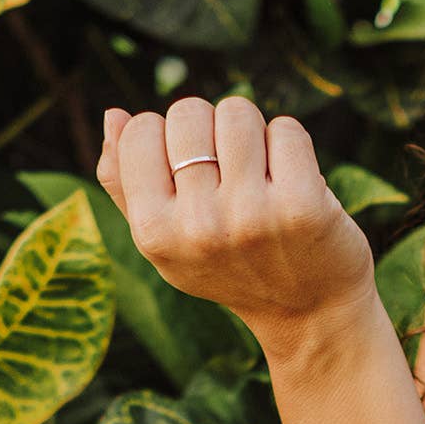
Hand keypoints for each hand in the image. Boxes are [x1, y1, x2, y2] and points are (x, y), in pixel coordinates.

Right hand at [99, 97, 377, 358]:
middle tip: (230, 174)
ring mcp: (251, 216)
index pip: (140, 130)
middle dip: (210, 130)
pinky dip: (290, 145)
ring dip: (252, 134)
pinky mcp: (302, 205)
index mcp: (154, 234)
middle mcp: (199, 227)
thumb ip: (126, 184)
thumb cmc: (231, 265)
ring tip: (261, 176)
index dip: (167, 138)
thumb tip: (114, 116)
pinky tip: (293, 182)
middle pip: (188, 112)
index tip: (190, 171)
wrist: (310, 311)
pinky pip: (286, 128)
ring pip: (237, 112)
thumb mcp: (167, 241)